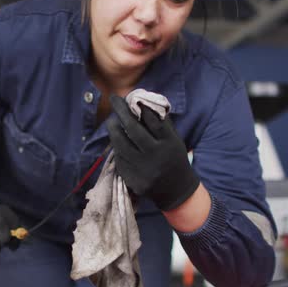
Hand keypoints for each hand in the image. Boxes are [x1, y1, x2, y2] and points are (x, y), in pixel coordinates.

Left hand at [106, 95, 199, 210]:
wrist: (176, 190)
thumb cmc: (174, 158)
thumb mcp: (174, 140)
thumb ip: (161, 124)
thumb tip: (142, 102)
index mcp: (170, 144)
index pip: (154, 121)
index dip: (142, 107)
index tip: (132, 96)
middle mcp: (157, 156)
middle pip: (134, 131)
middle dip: (122, 112)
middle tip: (115, 99)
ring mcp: (144, 170)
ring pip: (122, 145)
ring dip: (113, 129)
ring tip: (111, 120)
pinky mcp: (134, 180)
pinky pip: (120, 159)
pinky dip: (116, 147)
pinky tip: (115, 140)